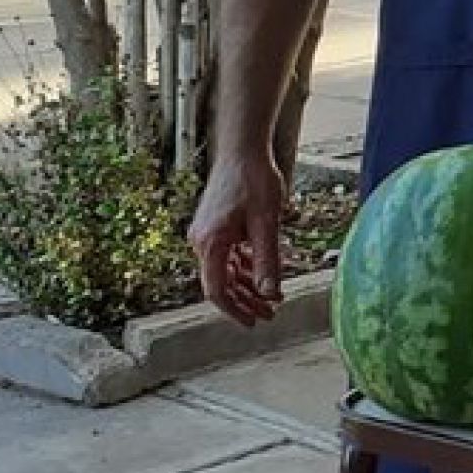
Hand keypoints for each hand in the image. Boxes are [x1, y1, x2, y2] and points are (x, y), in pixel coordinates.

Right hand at [188, 152, 288, 326]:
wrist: (243, 149)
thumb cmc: (255, 181)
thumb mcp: (267, 224)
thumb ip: (267, 260)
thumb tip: (269, 294)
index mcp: (210, 243)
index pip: (217, 290)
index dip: (235, 310)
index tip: (253, 323)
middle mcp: (202, 241)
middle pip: (221, 282)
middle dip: (246, 301)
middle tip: (270, 314)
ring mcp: (207, 234)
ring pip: (226, 269)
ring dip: (247, 284)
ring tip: (271, 298)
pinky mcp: (215, 226)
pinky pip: (228, 255)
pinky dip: (244, 266)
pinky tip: (262, 274)